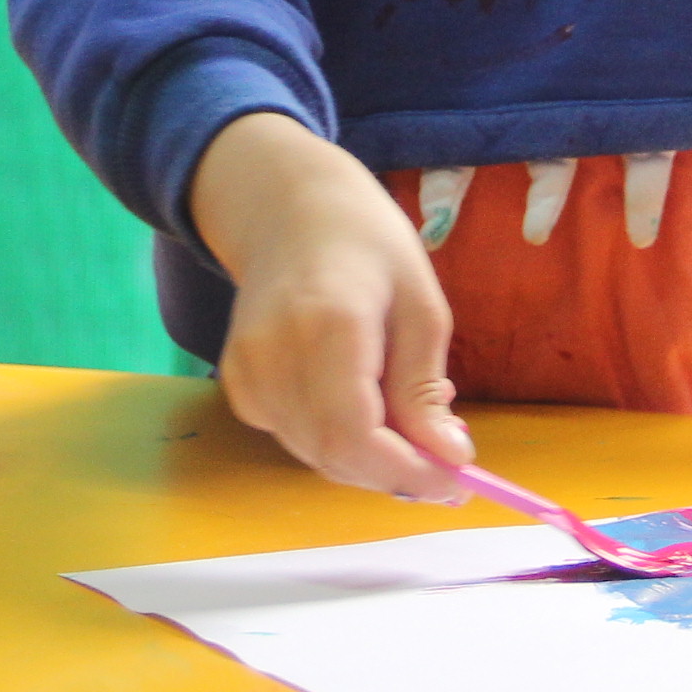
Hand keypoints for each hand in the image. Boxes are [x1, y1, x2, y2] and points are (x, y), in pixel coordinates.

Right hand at [188, 111, 473, 497]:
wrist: (288, 209)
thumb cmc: (368, 245)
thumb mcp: (420, 306)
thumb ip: (424, 387)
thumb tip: (449, 458)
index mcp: (329, 325)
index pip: (355, 436)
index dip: (406, 473)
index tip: (455, 482)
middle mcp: (275, 353)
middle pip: (333, 455)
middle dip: (394, 472)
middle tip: (443, 456)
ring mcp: (246, 369)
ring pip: (314, 454)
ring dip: (368, 457)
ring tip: (406, 411)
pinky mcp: (237, 380)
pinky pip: (294, 436)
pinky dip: (334, 438)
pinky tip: (358, 397)